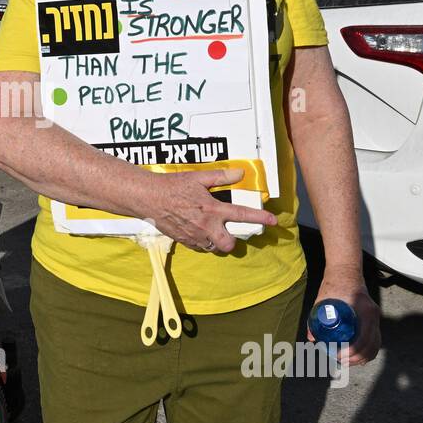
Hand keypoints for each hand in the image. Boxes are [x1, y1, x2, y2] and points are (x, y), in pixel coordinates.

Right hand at [144, 168, 278, 253]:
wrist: (148, 198)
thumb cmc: (173, 186)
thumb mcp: (198, 177)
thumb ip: (221, 177)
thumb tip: (240, 173)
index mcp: (213, 209)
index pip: (242, 215)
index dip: (260, 218)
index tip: (273, 221)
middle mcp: (206, 226)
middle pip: (229, 244)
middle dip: (232, 240)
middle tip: (228, 231)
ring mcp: (194, 236)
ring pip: (214, 248)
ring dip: (216, 242)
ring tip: (212, 230)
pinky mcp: (184, 241)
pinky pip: (199, 248)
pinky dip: (202, 242)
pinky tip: (197, 231)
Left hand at [308, 273, 381, 365]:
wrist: (345, 271)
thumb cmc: (334, 284)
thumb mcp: (322, 301)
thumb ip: (315, 319)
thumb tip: (311, 338)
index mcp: (364, 311)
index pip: (362, 340)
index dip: (350, 353)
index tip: (338, 356)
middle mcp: (373, 316)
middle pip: (370, 346)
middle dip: (356, 358)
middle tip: (340, 361)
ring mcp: (376, 318)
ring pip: (375, 345)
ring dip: (363, 357)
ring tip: (347, 361)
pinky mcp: (373, 319)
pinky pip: (376, 340)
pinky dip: (369, 351)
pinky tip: (358, 357)